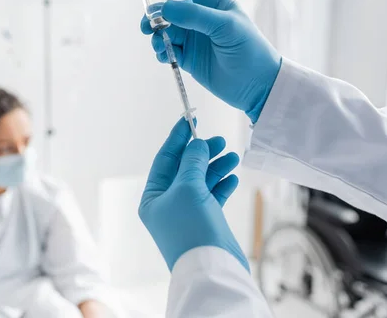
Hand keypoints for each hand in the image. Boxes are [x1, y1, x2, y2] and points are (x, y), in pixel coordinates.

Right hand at [138, 0, 281, 122]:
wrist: (258, 86)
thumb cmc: (249, 50)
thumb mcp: (226, 27)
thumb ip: (194, 15)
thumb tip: (163, 8)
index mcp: (214, 3)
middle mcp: (201, 18)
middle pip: (169, 9)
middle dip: (154, 15)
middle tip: (146, 26)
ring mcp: (194, 39)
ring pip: (165, 31)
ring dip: (156, 36)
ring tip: (158, 45)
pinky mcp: (189, 59)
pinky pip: (167, 50)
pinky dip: (161, 52)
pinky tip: (164, 57)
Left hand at [139, 119, 248, 270]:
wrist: (212, 270)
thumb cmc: (192, 229)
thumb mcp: (189, 188)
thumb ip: (192, 162)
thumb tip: (197, 143)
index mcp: (153, 197)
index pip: (165, 158)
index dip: (178, 137)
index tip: (191, 117)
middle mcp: (167, 204)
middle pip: (185, 168)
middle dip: (203, 153)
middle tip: (221, 141)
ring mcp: (186, 213)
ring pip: (201, 181)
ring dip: (216, 167)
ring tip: (233, 156)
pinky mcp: (205, 221)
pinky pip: (213, 195)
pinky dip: (222, 184)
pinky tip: (232, 176)